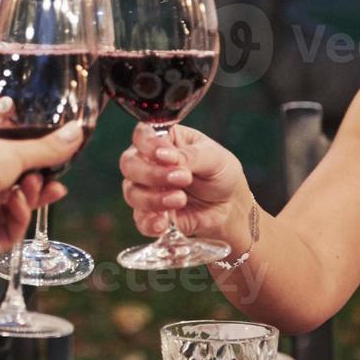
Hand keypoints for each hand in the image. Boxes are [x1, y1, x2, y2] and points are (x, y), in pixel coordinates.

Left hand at [0, 122, 78, 255]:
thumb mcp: (15, 149)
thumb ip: (48, 147)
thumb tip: (77, 132)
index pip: (11, 161)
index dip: (34, 163)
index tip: (55, 161)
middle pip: (18, 188)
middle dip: (40, 184)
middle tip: (53, 180)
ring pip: (18, 209)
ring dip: (31, 197)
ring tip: (34, 185)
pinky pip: (12, 230)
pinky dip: (18, 216)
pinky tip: (16, 202)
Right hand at [120, 123, 249, 243]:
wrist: (230, 206)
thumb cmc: (220, 173)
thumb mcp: (214, 158)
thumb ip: (189, 155)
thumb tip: (163, 156)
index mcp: (163, 140)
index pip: (142, 135)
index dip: (148, 145)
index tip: (167, 156)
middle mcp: (148, 162)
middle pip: (129, 164)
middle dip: (151, 174)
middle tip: (182, 179)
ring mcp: (146, 189)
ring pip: (132, 193)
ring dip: (153, 199)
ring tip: (181, 200)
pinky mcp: (150, 214)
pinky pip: (139, 220)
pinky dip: (149, 222)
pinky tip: (163, 224)